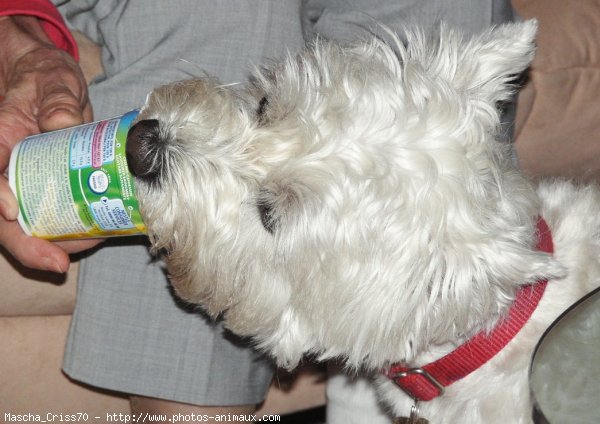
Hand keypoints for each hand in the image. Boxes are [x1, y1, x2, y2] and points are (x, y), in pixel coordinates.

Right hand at [0, 15, 98, 272]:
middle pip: (3, 218)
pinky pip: (57, 215)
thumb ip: (57, 99)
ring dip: (57, 243)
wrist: (51, 80)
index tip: (10, 210)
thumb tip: (63, 125)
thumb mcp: (52, 80)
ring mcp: (29, 181)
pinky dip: (75, 230)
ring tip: (92, 244)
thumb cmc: (45, 76)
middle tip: (58, 263)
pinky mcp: (52, 186)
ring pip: (30, 223)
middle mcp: (7, 168)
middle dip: (27, 245)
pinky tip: (99, 233)